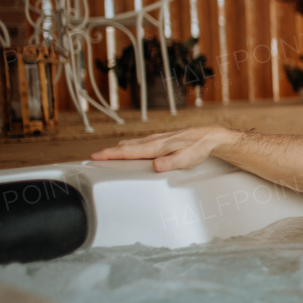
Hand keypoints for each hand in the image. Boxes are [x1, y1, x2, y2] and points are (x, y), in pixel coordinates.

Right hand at [91, 125, 233, 171]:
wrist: (208, 136)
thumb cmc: (197, 148)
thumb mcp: (186, 159)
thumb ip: (170, 163)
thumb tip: (155, 166)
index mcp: (156, 147)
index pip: (129, 152)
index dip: (111, 154)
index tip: (96, 156)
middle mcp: (153, 140)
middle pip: (126, 147)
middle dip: (109, 152)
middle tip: (94, 157)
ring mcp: (157, 138)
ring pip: (133, 143)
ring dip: (118, 149)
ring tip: (106, 154)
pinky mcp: (161, 139)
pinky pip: (140, 143)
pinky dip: (129, 146)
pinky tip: (129, 149)